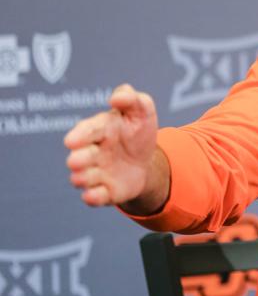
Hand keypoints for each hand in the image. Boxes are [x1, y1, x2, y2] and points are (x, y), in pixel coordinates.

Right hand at [64, 83, 164, 209]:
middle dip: (78, 159)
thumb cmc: (137, 132)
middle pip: (77, 158)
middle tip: (84, 158)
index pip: (85, 131)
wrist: (147, 160)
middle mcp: (91, 153)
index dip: (79, 136)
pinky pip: (92, 198)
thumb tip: (116, 98)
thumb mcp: (141, 111)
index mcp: (98, 130)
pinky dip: (93, 197)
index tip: (72, 141)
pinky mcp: (103, 191)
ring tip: (97, 173)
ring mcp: (95, 173)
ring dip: (85, 177)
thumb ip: (131, 98)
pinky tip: (97, 194)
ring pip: (80, 179)